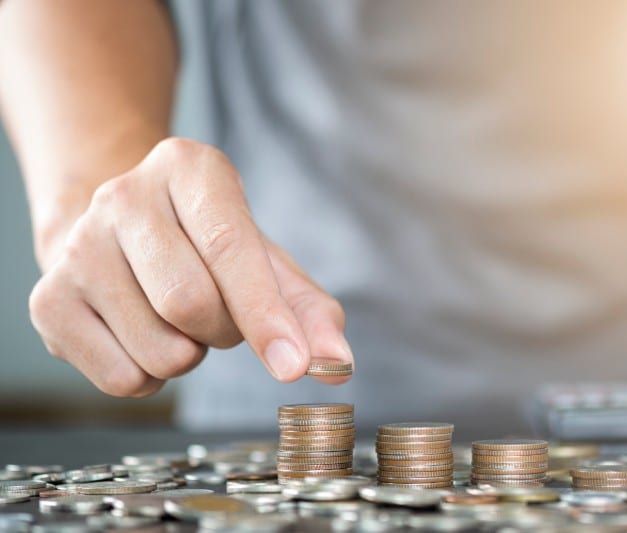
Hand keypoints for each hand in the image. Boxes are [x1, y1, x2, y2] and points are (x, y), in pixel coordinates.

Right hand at [28, 138, 352, 396]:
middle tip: (218, 314)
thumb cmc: (207, 249)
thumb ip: (308, 309)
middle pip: (190, 303)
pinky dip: (151, 377)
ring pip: (159, 350)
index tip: (293, 365)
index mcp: (188, 168)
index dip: (265, 313)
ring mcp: (78, 247)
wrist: (123, 236)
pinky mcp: (48, 300)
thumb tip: (337, 363)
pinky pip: (122, 379)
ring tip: (178, 320)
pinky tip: (144, 336)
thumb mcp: (265, 261)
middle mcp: (123, 196)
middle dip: (223, 331)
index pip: (228, 246)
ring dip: (188, 355)